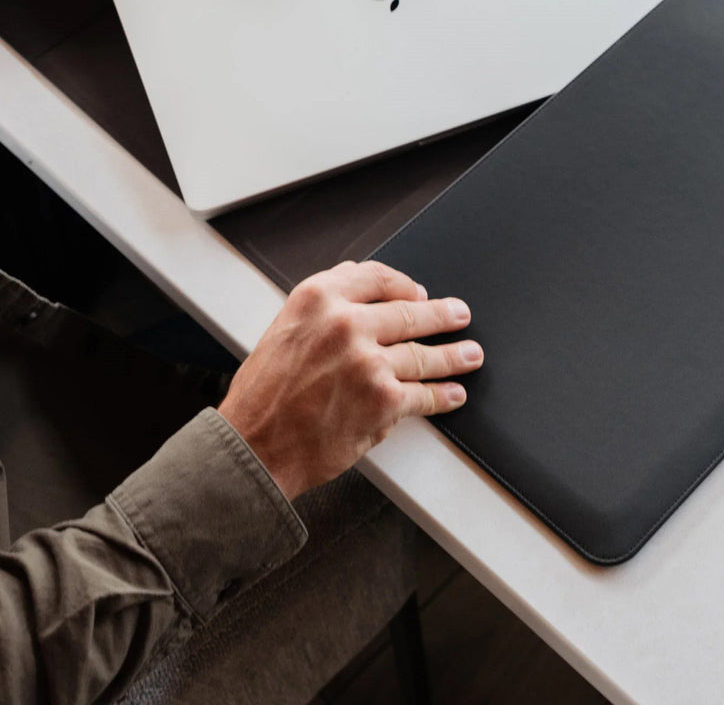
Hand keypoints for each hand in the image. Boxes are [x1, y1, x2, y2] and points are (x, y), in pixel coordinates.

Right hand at [218, 260, 482, 499]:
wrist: (253, 447)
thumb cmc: (264, 395)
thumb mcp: (284, 329)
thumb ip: (322, 305)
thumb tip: (354, 278)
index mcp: (318, 298)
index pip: (378, 278)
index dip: (405, 285)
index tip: (419, 292)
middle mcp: (346, 324)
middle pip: (410, 313)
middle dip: (442, 315)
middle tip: (459, 315)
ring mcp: (369, 362)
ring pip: (423, 355)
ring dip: (453, 356)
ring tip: (470, 355)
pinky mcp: (383, 400)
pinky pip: (423, 394)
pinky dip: (442, 395)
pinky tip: (452, 393)